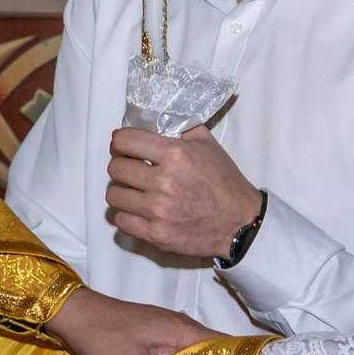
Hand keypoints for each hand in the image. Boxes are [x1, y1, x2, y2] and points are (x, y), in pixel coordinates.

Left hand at [105, 126, 263, 258]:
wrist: (239, 223)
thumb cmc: (224, 182)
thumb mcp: (207, 144)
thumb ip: (179, 128)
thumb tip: (151, 119)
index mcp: (176, 155)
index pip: (124, 140)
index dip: (119, 141)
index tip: (122, 146)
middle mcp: (165, 182)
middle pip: (115, 168)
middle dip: (120, 165)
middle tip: (130, 168)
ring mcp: (159, 211)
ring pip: (114, 196)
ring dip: (122, 191)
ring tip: (134, 190)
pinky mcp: (157, 235)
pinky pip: (120, 220)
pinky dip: (127, 214)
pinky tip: (139, 209)